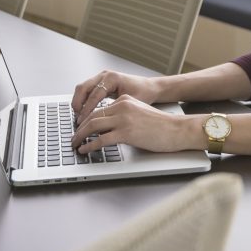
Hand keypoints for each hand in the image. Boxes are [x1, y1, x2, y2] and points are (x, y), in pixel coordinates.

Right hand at [71, 70, 161, 120]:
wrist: (150, 87)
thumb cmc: (144, 93)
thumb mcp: (130, 104)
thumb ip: (115, 112)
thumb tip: (102, 125)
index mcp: (112, 78)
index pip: (94, 95)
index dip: (87, 109)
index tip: (82, 121)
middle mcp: (105, 75)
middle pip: (83, 88)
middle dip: (77, 104)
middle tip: (77, 119)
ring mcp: (102, 76)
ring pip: (82, 87)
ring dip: (78, 101)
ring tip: (79, 116)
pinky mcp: (101, 81)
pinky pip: (87, 89)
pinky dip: (82, 99)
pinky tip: (83, 111)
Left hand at [71, 95, 198, 154]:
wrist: (177, 129)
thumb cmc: (162, 125)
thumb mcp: (139, 113)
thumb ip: (123, 116)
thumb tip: (107, 129)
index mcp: (125, 101)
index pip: (98, 109)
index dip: (86, 120)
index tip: (80, 128)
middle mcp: (122, 106)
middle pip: (92, 117)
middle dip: (79, 129)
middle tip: (73, 138)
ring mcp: (124, 119)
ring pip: (93, 126)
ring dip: (80, 137)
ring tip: (75, 144)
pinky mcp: (126, 132)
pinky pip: (101, 139)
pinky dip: (90, 145)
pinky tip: (85, 150)